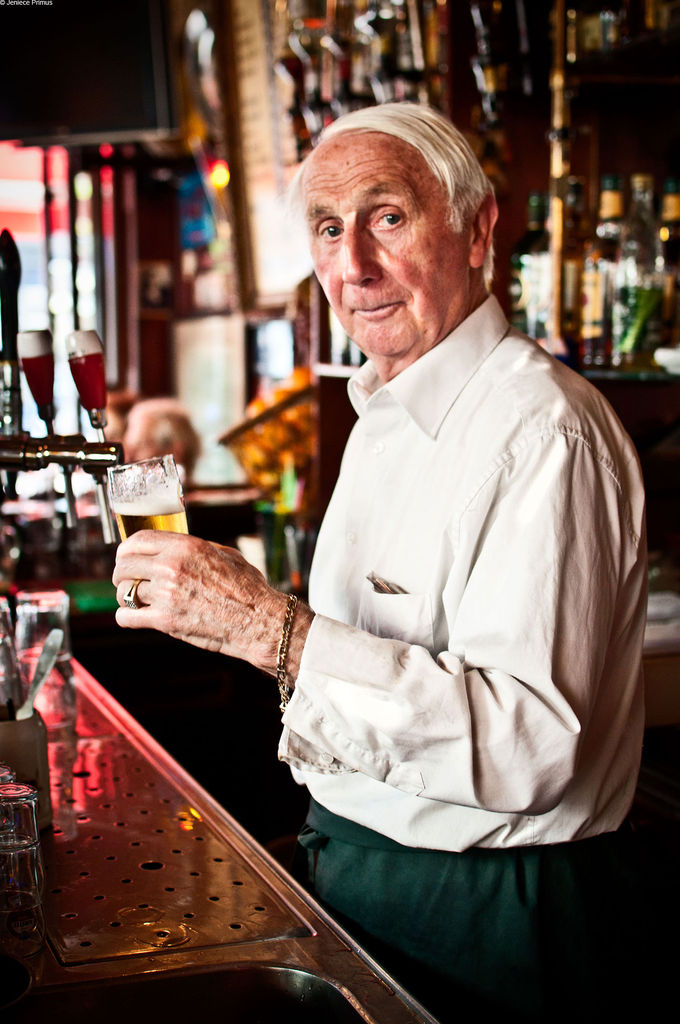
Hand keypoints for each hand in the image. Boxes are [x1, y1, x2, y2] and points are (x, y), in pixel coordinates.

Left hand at [112, 531, 312, 677]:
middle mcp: (172, 566)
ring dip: (126, 596)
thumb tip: (174, 548)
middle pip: (124, 565)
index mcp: (186, 546)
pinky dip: (126, 616)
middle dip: (122, 573)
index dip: (126, 549)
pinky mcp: (165, 620)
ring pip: (124, 591)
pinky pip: (127, 616)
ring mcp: (166, 594)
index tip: (126, 556)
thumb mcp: (223, 554)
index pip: (137, 540)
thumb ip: (194, 549)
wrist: (259, 620)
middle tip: (127, 580)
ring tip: (136, 600)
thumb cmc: (247, 588)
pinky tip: (134, 616)